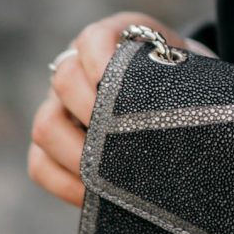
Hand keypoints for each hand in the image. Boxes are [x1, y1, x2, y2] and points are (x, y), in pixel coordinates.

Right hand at [25, 9, 187, 208]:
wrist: (183, 109)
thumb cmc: (187, 87)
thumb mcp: (192, 75)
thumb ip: (187, 81)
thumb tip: (194, 113)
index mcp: (114, 40)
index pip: (94, 38)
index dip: (103, 59)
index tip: (123, 84)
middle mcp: (78, 69)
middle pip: (64, 79)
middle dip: (93, 109)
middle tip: (124, 136)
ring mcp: (60, 107)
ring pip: (45, 124)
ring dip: (76, 152)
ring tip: (108, 173)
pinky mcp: (52, 147)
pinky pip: (39, 164)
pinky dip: (63, 182)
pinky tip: (92, 194)